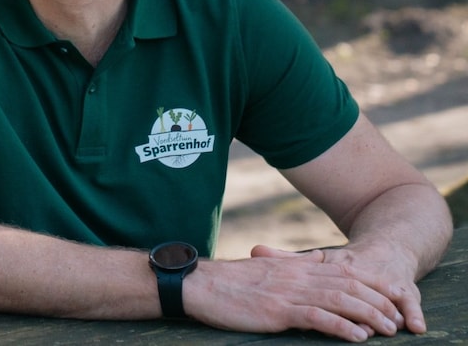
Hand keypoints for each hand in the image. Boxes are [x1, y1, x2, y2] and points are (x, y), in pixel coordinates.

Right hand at [185, 248, 405, 342]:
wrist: (199, 284)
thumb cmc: (229, 282)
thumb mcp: (268, 268)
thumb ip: (297, 264)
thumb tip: (322, 259)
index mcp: (295, 267)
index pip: (344, 272)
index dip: (372, 285)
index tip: (392, 297)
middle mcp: (296, 277)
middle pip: (348, 285)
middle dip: (378, 302)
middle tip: (398, 319)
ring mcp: (287, 293)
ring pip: (339, 300)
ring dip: (368, 315)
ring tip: (387, 330)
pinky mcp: (277, 310)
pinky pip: (317, 317)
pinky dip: (341, 327)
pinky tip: (357, 337)